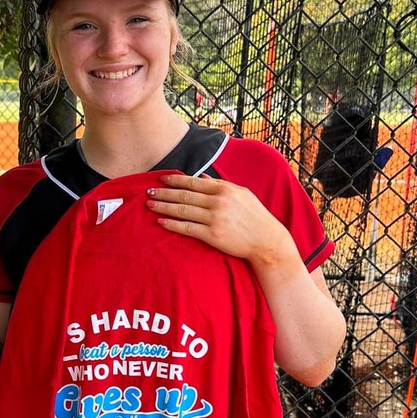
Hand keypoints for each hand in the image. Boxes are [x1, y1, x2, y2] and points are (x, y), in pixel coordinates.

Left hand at [145, 174, 291, 266]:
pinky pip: (187, 228)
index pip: (193, 182)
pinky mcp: (212, 235)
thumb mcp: (241, 194)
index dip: (175, 180)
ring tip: (150, 205)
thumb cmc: (255, 216)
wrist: (267, 240)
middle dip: (164, 193)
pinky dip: (172, 224)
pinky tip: (161, 222)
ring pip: (183, 210)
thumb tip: (201, 176)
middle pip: (184, 195)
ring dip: (163, 207)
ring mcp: (215, 218)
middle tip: (148, 192)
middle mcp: (218, 201)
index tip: (161, 179)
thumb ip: (220, 185)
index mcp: (224, 189)